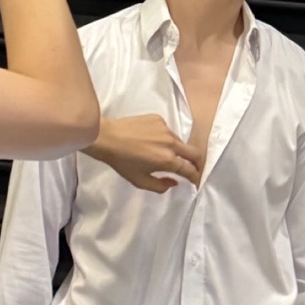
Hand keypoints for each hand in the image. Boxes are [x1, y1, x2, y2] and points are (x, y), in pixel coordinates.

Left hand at [85, 114, 202, 192]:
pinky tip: (153, 142)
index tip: (195, 181)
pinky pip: (168, 132)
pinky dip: (166, 139)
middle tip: (194, 169)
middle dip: (198, 163)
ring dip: (179, 151)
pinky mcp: (158, 119)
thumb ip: (161, 186)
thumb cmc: (122, 162)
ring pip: (181, 142)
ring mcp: (165, 128)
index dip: (195, 178)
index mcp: (168, 160)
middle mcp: (171, 143)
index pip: (190, 170)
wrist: (107, 137)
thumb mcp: (140, 181)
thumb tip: (175, 181)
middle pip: (195, 153)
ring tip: (166, 156)